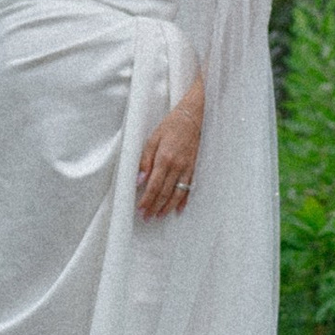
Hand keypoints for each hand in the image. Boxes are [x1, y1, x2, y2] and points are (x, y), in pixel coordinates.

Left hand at [136, 79, 203, 220]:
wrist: (194, 116)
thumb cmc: (171, 125)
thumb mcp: (153, 139)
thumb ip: (145, 160)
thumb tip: (139, 180)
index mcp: (164, 159)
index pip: (153, 186)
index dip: (147, 200)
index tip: (141, 209)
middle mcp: (177, 166)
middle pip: (164, 193)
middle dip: (155, 207)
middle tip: (147, 217)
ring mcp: (187, 168)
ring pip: (177, 194)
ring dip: (167, 207)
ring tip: (160, 215)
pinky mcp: (194, 167)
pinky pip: (189, 188)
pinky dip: (183, 200)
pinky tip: (178, 209)